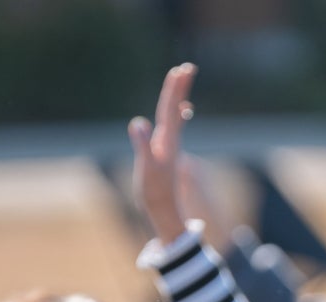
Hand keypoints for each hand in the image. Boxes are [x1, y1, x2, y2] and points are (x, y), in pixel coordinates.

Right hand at [128, 63, 195, 244]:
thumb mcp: (145, 167)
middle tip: (188, 67)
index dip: (174, 90)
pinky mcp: (166, 152)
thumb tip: (138, 123)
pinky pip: (173, 128)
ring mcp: (169, 146)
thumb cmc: (153, 190)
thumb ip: (142, 145)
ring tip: (183, 80)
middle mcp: (170, 140)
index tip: (181, 71)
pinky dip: (178, 115)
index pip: (169, 109)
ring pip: (175, 115)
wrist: (163, 210)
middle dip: (179, 87)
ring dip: (178, 97)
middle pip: (174, 108)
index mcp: (166, 140)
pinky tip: (184, 111)